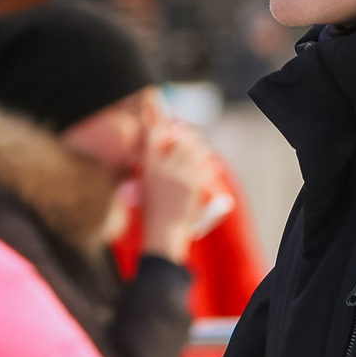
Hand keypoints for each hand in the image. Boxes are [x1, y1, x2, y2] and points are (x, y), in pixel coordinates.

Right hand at [140, 120, 210, 263]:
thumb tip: (162, 154)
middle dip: (189, 137)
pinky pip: (207, 167)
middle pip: (182, 140)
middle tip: (191, 138)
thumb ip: (151, 168)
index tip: (169, 125)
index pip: (155, 135)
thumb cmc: (153, 211)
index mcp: (149, 166)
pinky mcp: (197, 184)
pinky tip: (211, 165)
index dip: (162, 125)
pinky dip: (210, 165)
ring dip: (201, 148)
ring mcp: (183, 175)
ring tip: (202, 150)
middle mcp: (166, 167)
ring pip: (197, 151)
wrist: (165, 231)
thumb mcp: (145, 185)